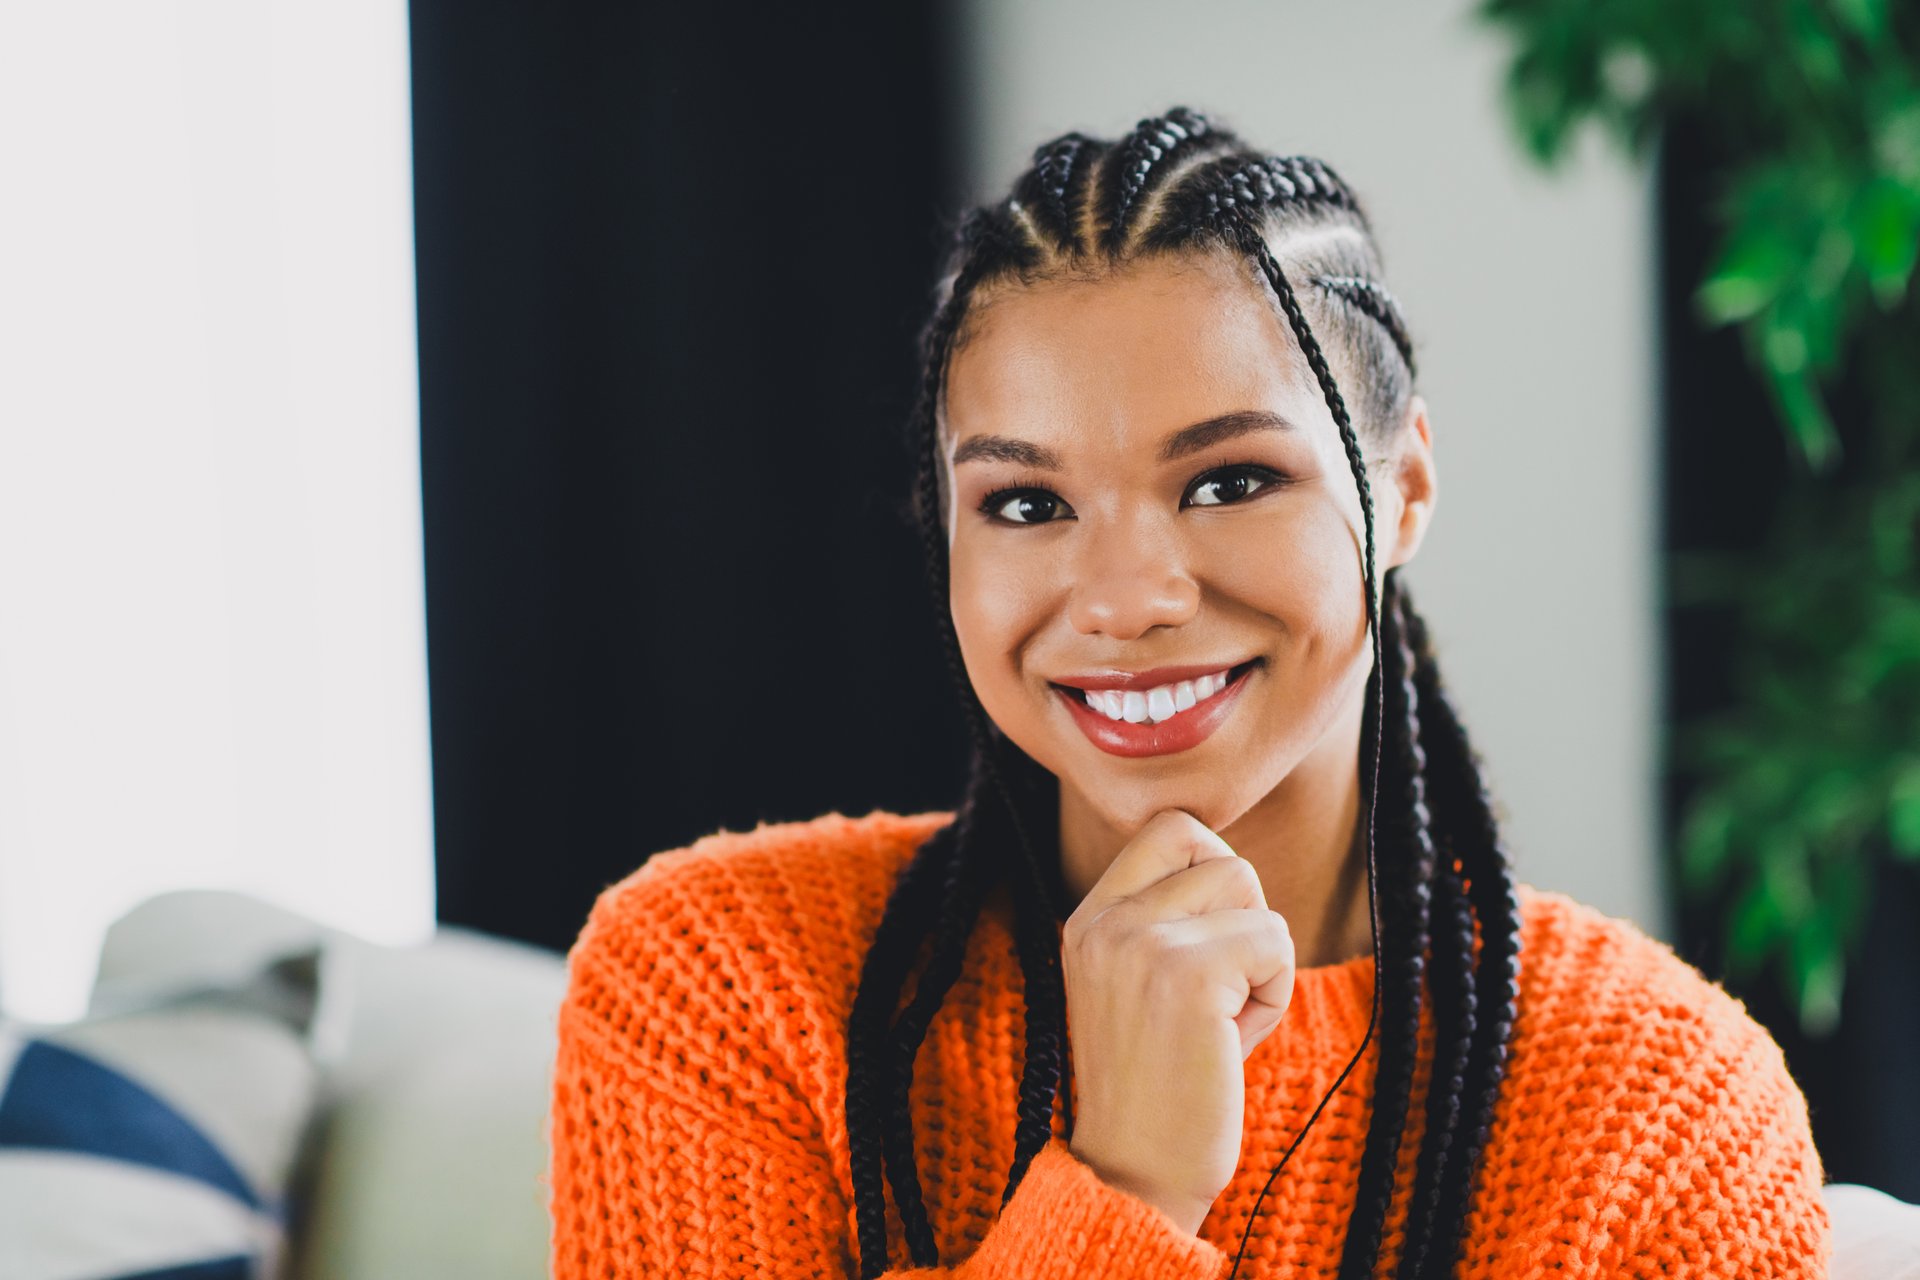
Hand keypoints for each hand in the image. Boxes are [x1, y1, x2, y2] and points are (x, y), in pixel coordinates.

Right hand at [1061, 808, 1295, 1235]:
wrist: (1135, 1173)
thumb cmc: (1161, 1084)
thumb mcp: (1141, 982)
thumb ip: (1171, 919)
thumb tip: (1231, 863)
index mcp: (1089, 918)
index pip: (1170, 828)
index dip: (1213, 872)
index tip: (1209, 945)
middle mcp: (1104, 920)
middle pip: (1220, 855)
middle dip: (1242, 918)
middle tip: (1218, 990)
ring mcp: (1139, 941)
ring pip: (1250, 891)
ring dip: (1259, 956)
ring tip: (1223, 1018)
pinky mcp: (1186, 973)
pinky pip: (1274, 940)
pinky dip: (1273, 992)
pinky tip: (1233, 1040)